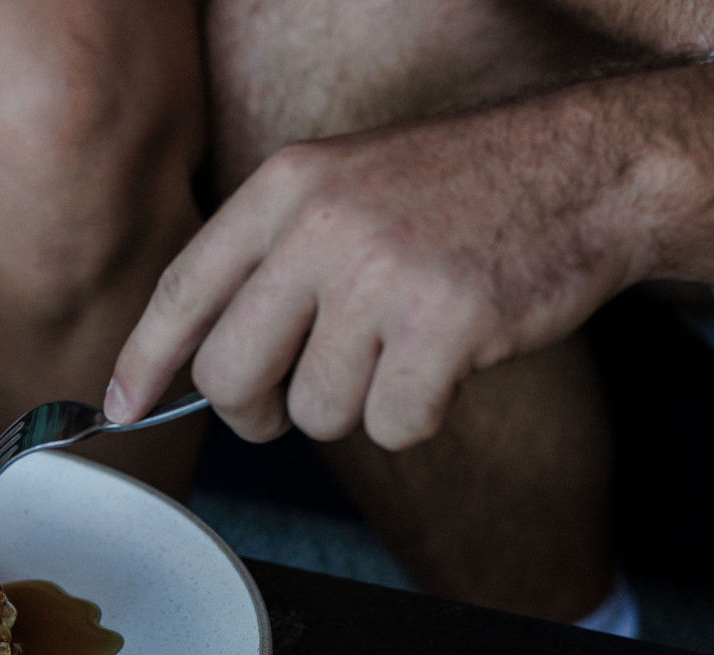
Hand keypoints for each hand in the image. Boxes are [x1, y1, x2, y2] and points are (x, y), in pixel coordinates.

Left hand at [107, 108, 643, 450]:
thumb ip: (274, 261)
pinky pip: (392, 426)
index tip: (123, 408)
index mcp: (286, 187)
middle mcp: (321, 227)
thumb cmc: (463, 194)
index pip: (184, 289)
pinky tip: (448, 365)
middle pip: (230, 376)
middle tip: (286, 411)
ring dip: (358, 407)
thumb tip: (203, 365)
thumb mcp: (348, 189)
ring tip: (403, 352)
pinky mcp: (443, 325)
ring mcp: (381, 275)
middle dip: (254, 414)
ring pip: (317, 413)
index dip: (145, 361)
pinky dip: (419, 416)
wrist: (590, 168)